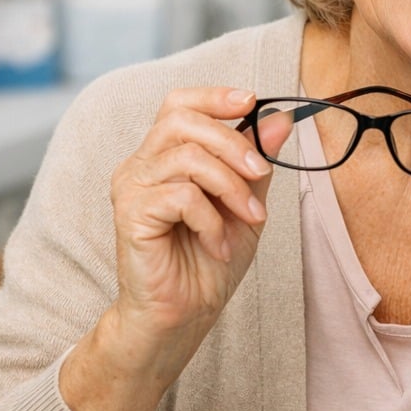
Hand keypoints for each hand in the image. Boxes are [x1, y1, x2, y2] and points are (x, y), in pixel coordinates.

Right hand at [110, 86, 291, 339]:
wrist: (185, 313)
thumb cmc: (210, 259)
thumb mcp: (247, 203)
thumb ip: (257, 161)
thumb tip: (280, 118)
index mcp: (165, 155)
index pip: (179, 103)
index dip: (214, 96)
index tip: (252, 101)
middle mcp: (141, 164)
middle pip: (182, 120)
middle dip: (232, 142)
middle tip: (261, 173)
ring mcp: (132, 187)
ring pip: (187, 157)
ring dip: (230, 186)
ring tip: (249, 218)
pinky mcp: (130, 214)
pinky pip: (181, 196)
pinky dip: (211, 219)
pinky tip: (217, 243)